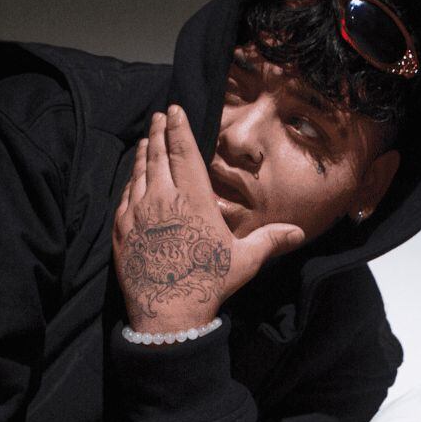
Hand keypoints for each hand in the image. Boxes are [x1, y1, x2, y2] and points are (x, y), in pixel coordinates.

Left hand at [112, 105, 303, 332]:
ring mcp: (137, 212)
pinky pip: (124, 197)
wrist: (167, 311)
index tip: (175, 110)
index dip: (180, 128)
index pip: (184, 153)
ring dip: (144, 153)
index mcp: (194, 199)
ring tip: (147, 140)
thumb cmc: (209, 282)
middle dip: (160, 132)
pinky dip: (130, 182)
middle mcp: (163, 198)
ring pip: (139, 173)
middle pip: (158, 155)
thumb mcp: (245, 260)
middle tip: (159, 116)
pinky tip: (132, 179)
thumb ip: (270, 240)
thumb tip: (299, 232)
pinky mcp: (121, 229)